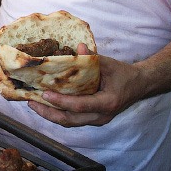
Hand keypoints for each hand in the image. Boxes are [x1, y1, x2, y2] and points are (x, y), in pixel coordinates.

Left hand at [27, 53, 145, 126]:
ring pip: (70, 122)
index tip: (45, 94)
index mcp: (107, 102)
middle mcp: (101, 116)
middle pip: (70, 119)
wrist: (139, 85)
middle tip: (31, 102)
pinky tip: (46, 105)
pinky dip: (58, 113)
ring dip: (50, 115)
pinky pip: (73, 119)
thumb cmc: (123, 74)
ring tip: (34, 104)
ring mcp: (97, 120)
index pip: (79, 105)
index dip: (61, 101)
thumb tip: (78, 48)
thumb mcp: (109, 63)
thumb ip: (92, 58)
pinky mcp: (93, 119)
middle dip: (48, 112)